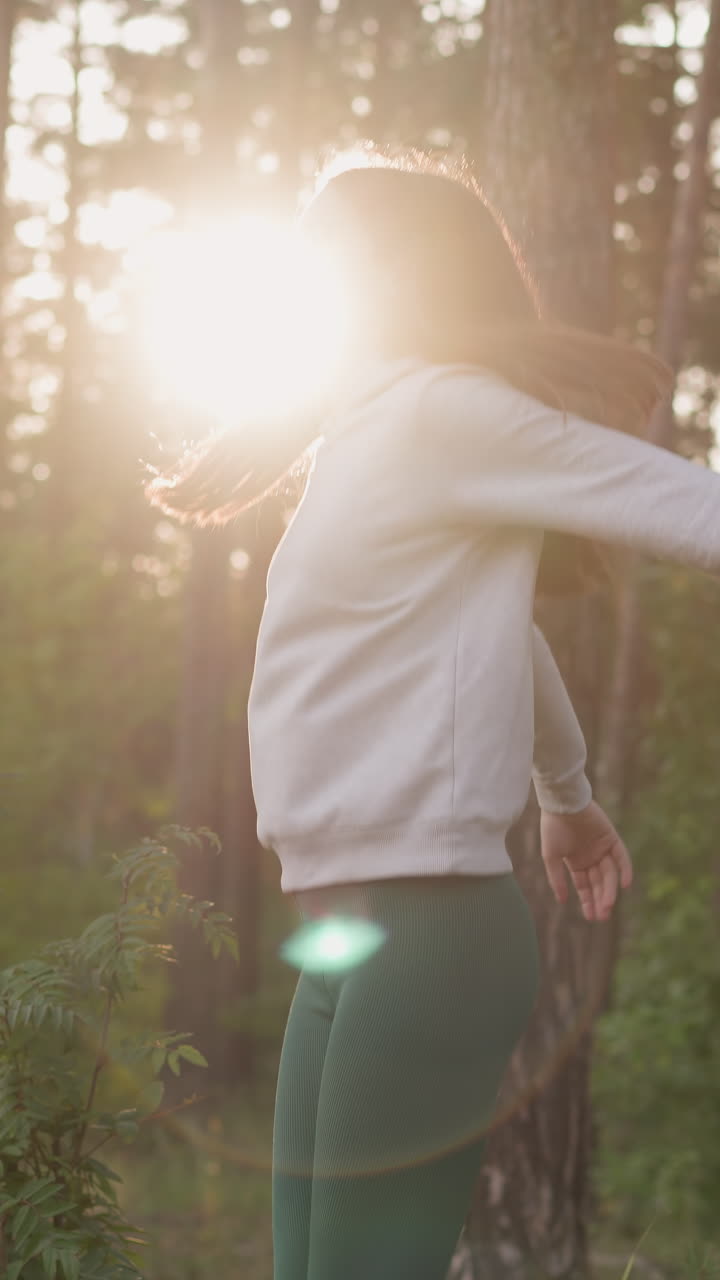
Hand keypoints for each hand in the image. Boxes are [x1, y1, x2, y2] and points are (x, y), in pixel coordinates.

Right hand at [539, 800, 632, 922]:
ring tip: (607, 905)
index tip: (591, 917)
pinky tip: (624, 885)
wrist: (562, 803)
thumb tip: (561, 901)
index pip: (585, 886)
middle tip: (602, 916)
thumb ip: (556, 878)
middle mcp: (591, 857)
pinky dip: (625, 870)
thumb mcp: (551, 856)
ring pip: (610, 874)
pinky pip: (622, 857)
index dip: (588, 901)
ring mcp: (602, 848)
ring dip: (609, 889)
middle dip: (600, 899)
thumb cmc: (552, 828)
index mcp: (576, 862)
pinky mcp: (612, 838)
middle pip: (599, 883)